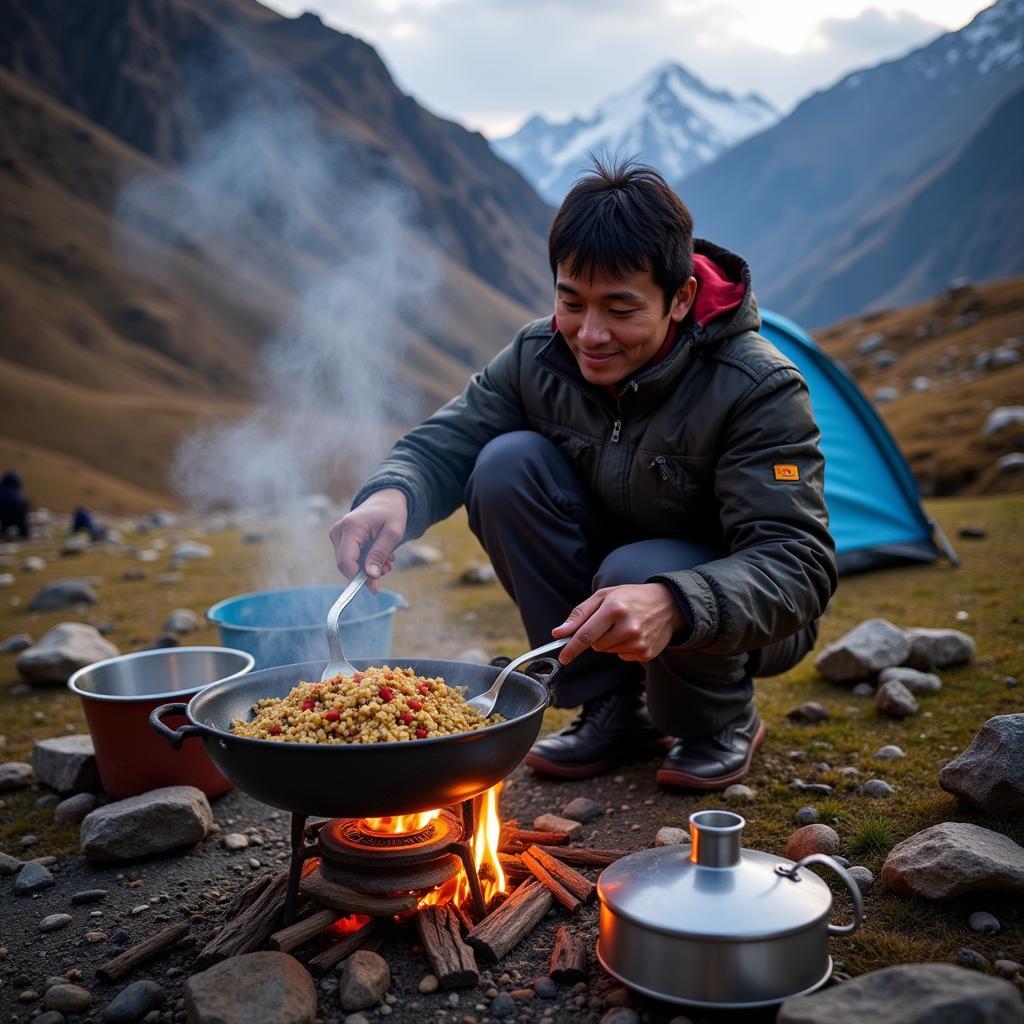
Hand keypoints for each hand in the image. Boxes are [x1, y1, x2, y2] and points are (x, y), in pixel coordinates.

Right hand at [328, 488, 407, 592]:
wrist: (386, 500)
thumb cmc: (391, 514)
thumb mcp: (393, 533)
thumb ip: (380, 554)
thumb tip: (370, 576)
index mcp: (351, 526)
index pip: (346, 560)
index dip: (357, 577)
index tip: (374, 587)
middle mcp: (339, 531)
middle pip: (346, 564)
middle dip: (366, 572)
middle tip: (387, 569)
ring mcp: (337, 535)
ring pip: (348, 563)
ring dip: (368, 567)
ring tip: (387, 561)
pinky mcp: (340, 539)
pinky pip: (350, 558)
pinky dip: (365, 562)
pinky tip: (380, 556)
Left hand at [552, 583, 684, 663]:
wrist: (667, 604)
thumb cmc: (631, 597)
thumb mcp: (603, 596)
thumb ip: (579, 614)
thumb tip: (559, 633)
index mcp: (615, 608)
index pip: (587, 634)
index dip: (572, 648)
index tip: (563, 657)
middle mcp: (628, 627)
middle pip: (596, 645)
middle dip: (597, 635)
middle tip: (610, 621)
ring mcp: (639, 642)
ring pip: (607, 651)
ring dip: (610, 641)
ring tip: (625, 626)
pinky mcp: (646, 653)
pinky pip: (622, 656)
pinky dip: (623, 647)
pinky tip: (634, 634)